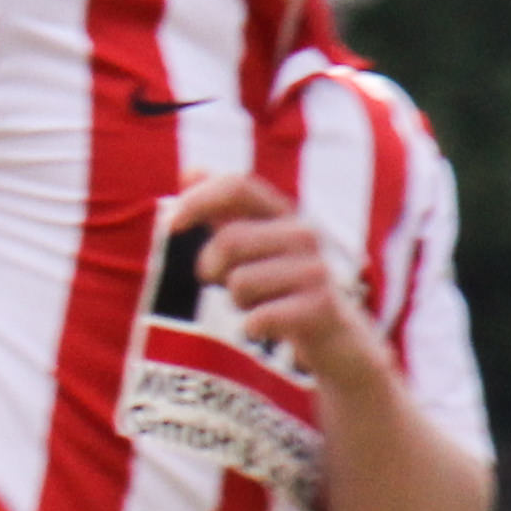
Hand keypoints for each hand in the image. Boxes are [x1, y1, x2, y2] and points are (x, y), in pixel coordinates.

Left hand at [163, 169, 396, 399]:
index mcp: (281, 215)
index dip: (198, 200)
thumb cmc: (281, 289)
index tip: (172, 226)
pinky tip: (267, 329)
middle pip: (228, 240)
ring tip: (258, 306)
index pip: (238, 186)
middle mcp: (302, 234)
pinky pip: (259, 317)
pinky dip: (252, 328)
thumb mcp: (252, 247)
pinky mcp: (321, 307)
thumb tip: (190, 170)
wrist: (338, 340)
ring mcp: (316, 269)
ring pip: (239, 282)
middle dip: (211, 269)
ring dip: (236, 303)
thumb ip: (221, 211)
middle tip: (226, 285)